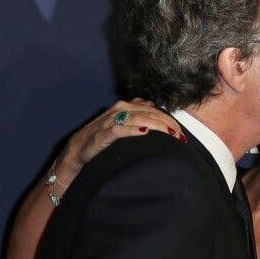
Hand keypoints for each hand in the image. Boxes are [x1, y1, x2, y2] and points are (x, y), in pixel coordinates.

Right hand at [57, 99, 184, 180]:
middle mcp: (119, 110)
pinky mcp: (102, 134)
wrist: (78, 153)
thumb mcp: (122, 125)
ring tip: (170, 134)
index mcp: (125, 107)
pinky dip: (133, 130)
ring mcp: (110, 121)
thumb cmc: (102, 140)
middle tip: (180, 136)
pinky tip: (145, 132)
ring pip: (139, 118)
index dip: (169, 120)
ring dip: (156, 125)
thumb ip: (136, 114)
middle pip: (149, 113)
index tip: (181, 133)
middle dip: (167, 124)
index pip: (153, 110)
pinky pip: (120, 129)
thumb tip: (152, 106)